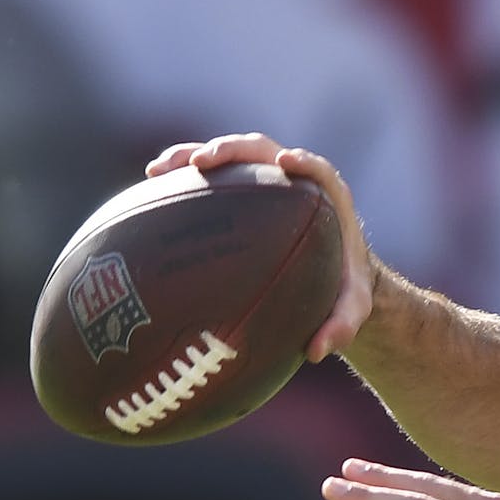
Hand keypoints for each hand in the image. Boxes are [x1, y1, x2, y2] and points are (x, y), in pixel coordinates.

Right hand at [146, 132, 372, 361]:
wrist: (330, 274)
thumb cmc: (341, 287)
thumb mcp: (350, 310)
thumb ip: (343, 326)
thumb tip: (319, 350)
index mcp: (328, 199)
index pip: (318, 171)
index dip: (303, 163)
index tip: (285, 162)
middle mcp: (295, 182)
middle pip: (264, 152)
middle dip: (233, 150)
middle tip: (202, 162)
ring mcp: (266, 181)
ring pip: (232, 157)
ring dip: (196, 154)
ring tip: (160, 169)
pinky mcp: (244, 189)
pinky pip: (213, 177)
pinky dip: (183, 177)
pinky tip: (149, 188)